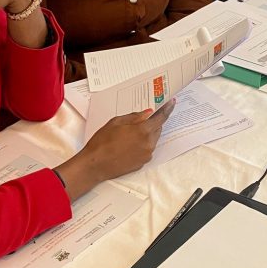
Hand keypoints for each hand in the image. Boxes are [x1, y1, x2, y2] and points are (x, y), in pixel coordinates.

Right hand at [56, 102, 175, 198]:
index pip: (161, 118)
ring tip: (131, 133)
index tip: (171, 103)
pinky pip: (147, 149)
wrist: (95, 165)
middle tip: (144, 118)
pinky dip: (143, 144)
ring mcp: (147, 154)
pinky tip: (129, 143)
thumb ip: (134, 117)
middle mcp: (148, 143)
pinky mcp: (142, 162)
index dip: (167, 109)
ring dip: (147, 133)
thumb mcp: (116, 122)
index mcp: (143, 131)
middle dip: (153, 122)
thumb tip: (148, 113)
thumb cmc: (102, 142)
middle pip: (158, 129)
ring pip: (153, 139)